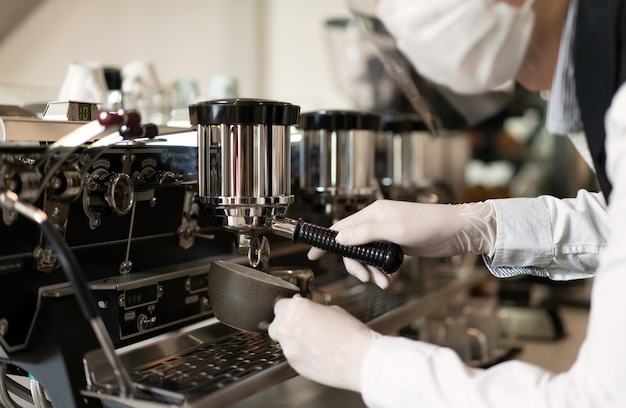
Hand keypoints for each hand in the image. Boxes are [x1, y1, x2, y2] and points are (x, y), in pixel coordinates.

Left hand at [268, 295, 379, 392]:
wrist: (361, 359)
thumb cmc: (351, 334)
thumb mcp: (331, 310)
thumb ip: (311, 310)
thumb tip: (304, 311)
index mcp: (297, 308)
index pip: (279, 305)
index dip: (288, 309)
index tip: (293, 312)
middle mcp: (288, 327)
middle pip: (276, 325)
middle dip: (287, 325)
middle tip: (302, 328)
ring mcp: (289, 348)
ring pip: (283, 342)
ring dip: (293, 340)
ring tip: (314, 342)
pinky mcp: (294, 365)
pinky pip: (291, 356)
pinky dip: (299, 354)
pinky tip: (316, 353)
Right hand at [308, 200, 495, 287]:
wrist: (458, 231)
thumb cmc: (430, 225)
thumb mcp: (396, 231)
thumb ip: (366, 233)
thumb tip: (340, 238)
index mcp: (373, 213)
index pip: (341, 227)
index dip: (327, 241)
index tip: (312, 253)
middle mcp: (377, 222)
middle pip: (353, 247)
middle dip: (356, 265)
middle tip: (366, 279)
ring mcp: (387, 234)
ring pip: (367, 256)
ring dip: (371, 271)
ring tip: (383, 283)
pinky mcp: (397, 244)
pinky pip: (379, 260)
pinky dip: (381, 271)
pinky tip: (390, 279)